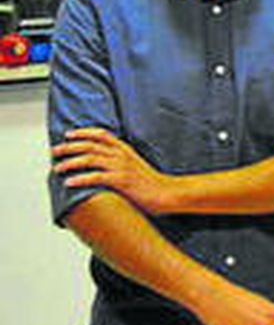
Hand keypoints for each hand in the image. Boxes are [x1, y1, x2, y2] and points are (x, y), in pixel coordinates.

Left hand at [52, 127, 173, 213]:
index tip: (68, 135)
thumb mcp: (135, 166)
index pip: (102, 134)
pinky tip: (69, 182)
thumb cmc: (151, 183)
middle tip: (55, 151)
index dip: (83, 132)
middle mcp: (122, 155)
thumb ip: (119, 161)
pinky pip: (97, 177)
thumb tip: (101, 163)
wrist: (168, 192)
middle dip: (70, 147)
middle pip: (91, 145)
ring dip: (71, 163)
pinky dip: (81, 179)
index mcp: (125, 150)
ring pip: (91, 159)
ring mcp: (122, 167)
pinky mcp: (122, 181)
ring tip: (57, 168)